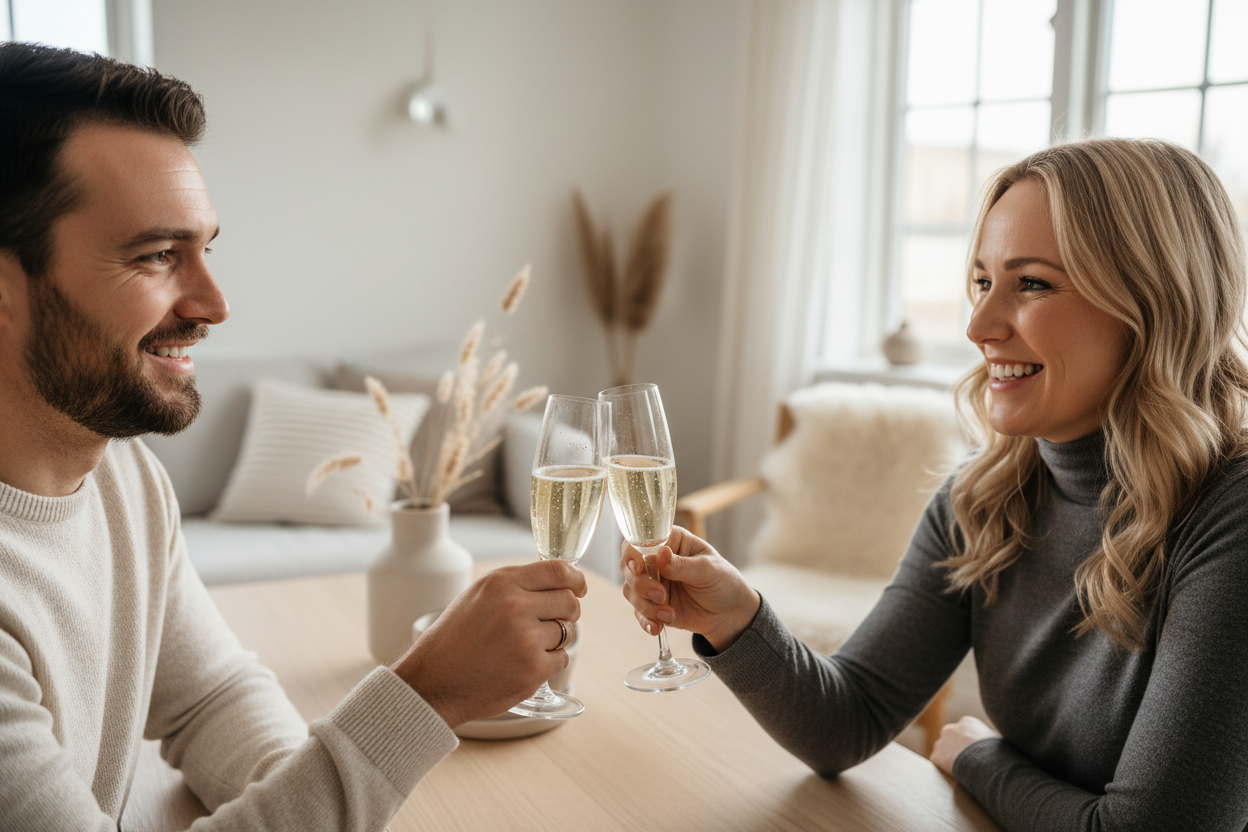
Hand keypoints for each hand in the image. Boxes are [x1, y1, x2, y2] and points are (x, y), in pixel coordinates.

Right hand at [390, 560, 586, 727]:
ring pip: (567, 632)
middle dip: (567, 612)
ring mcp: (526, 639)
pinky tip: (521, 665)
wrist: (433, 682)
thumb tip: (557, 582)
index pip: (557, 570)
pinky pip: (561, 659)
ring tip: (522, 648)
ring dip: (553, 640)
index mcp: (501, 583)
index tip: (579, 587)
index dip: (575, 579)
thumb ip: (515, 586)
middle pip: (569, 602)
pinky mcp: (533, 669)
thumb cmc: (453, 640)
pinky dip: (548, 663)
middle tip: (551, 622)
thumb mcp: (477, 597)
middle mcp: (516, 606)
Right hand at [620, 525, 759, 651]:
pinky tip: (657, 627)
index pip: (641, 540)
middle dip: (641, 584)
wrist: (729, 613)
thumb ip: (683, 565)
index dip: (633, 552)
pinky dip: (645, 620)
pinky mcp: (652, 605)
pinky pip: (638, 612)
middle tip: (661, 596)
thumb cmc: (722, 581)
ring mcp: (652, 583)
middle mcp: (656, 560)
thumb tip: (661, 554)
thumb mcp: (708, 570)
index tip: (638, 568)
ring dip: (645, 605)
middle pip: (629, 566)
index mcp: (670, 541)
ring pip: (631, 590)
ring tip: (669, 614)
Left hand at [930, 716, 999, 775]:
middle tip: (966, 761)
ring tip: (961, 769)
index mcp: (967, 722)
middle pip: (951, 738)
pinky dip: (944, 769)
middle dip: (955, 748)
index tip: (974, 752)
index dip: (969, 742)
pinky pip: (938, 763)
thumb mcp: (999, 740)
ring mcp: (941, 742)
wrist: (984, 763)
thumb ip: (994, 738)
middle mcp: (951, 729)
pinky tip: (954, 775)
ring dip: (948, 758)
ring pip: (942, 750)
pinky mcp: (936, 756)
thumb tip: (999, 741)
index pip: (965, 731)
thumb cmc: (997, 752)